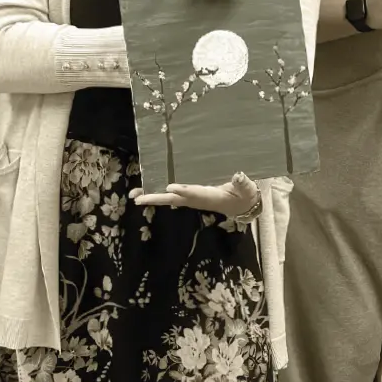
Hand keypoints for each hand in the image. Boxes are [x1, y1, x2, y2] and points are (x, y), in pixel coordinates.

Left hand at [132, 171, 260, 217]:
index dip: (183, 190)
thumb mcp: (246, 189)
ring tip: (134, 196)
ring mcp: (193, 198)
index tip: (170, 187)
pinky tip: (146, 189)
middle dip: (156, 198)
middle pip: (174, 199)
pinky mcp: (191, 195)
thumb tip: (238, 175)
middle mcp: (197, 199)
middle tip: (137, 198)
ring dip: (152, 196)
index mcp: (210, 197)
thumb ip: (242, 183)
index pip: (195, 193)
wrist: (242, 206)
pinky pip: (172, 194)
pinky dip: (159, 192)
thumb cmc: (244, 195)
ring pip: (170, 198)